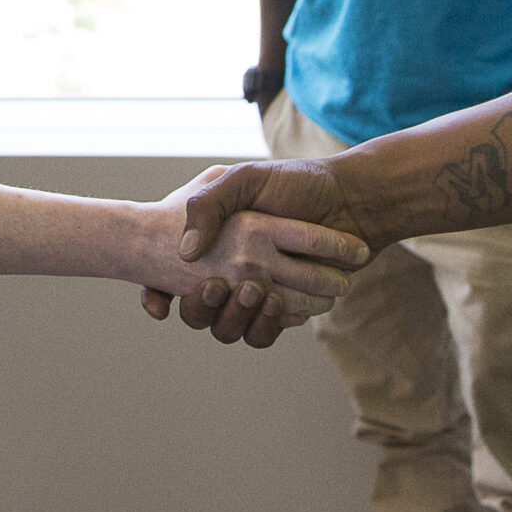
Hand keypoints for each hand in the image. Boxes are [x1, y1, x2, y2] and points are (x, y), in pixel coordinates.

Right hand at [135, 167, 369, 346]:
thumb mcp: (244, 179)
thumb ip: (209, 204)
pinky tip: (278, 301)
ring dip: (238, 314)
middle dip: (204, 304)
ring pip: (230, 325)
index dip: (159, 289)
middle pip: (201, 308)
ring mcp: (261, 291)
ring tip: (255, 289)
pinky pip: (263, 333)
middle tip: (215, 284)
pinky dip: (269, 323)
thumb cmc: (297, 182)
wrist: (352, 199)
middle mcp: (234, 270)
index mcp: (217, 242)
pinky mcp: (285, 310)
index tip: (185, 270)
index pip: (173, 276)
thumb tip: (187, 254)